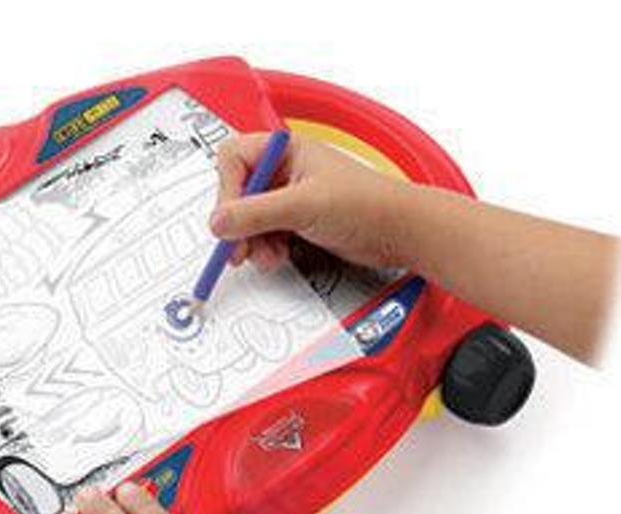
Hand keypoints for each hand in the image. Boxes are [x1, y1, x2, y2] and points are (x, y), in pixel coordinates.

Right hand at [209, 132, 412, 270]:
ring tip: (265, 255)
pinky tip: (276, 256)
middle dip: (238, 223)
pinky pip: (263, 233)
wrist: (402, 233)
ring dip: (251, 241)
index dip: (227, 190)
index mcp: (285, 150)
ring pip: (248, 218)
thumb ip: (256, 213)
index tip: (230, 218)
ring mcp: (289, 196)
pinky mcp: (296, 221)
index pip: (233, 160)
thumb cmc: (369, 205)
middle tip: (238, 247)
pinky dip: (264, 248)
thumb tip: (218, 222)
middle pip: (237, 192)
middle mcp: (284, 170)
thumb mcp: (304, 206)